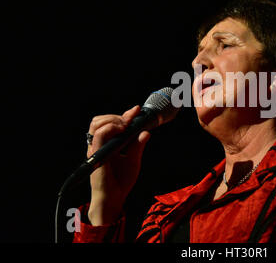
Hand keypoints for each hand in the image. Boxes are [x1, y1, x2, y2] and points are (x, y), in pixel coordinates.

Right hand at [86, 105, 150, 224]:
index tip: (136, 110)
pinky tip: (122, 130)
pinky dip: (111, 128)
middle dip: (117, 116)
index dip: (123, 115)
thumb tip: (146, 132)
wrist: (113, 198)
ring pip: (96, 123)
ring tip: (126, 125)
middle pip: (99, 120)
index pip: (109, 123)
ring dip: (113, 119)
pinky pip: (99, 135)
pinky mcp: (97, 154)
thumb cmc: (120, 182)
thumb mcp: (133, 160)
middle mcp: (98, 145)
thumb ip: (138, 145)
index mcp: (105, 145)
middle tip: (131, 120)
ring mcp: (96, 148)